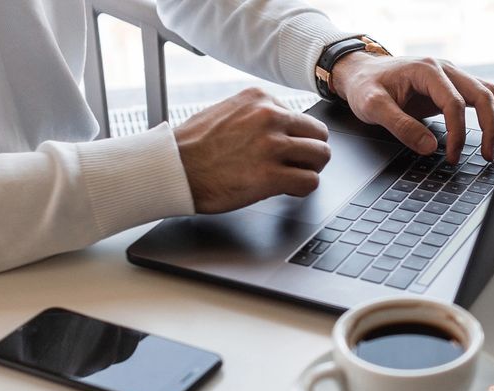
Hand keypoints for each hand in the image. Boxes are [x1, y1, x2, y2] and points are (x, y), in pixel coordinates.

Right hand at [174, 88, 330, 213]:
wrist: (172, 169)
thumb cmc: (193, 145)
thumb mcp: (226, 111)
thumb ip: (256, 114)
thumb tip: (281, 125)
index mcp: (260, 99)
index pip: (301, 117)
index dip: (296, 137)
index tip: (285, 149)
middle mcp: (270, 117)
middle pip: (318, 134)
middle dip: (312, 151)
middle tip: (300, 164)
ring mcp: (272, 146)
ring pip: (321, 156)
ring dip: (311, 169)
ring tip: (295, 176)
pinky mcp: (270, 175)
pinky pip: (310, 182)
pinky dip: (303, 188)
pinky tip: (288, 189)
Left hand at [331, 53, 493, 163]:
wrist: (361, 73)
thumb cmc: (366, 86)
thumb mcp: (373, 106)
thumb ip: (401, 126)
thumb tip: (430, 148)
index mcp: (426, 70)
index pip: (453, 103)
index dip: (457, 133)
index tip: (453, 156)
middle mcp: (444, 68)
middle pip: (482, 94)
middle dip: (490, 127)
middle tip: (488, 154)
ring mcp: (451, 76)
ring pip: (488, 93)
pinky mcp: (452, 86)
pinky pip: (481, 96)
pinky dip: (492, 114)